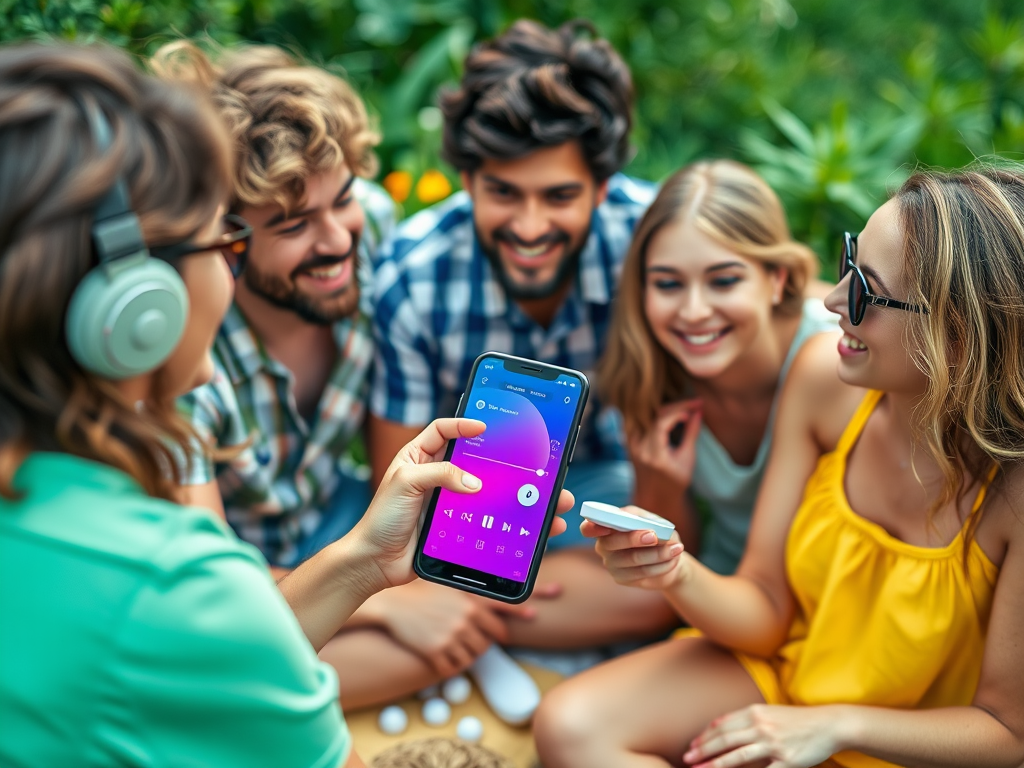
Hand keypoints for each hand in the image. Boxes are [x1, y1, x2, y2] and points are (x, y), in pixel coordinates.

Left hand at [349, 417, 573, 590]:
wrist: (375, 563)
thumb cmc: (381, 518)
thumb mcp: (405, 484)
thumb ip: (440, 474)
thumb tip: (475, 482)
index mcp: (419, 457)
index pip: (443, 430)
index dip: (463, 424)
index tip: (486, 426)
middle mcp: (436, 475)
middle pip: (476, 460)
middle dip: (506, 461)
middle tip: (531, 459)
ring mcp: (448, 501)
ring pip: (488, 491)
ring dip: (516, 494)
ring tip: (546, 499)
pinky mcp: (456, 525)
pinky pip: (485, 517)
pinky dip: (507, 519)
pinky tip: (527, 525)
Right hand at [369, 580, 536, 676]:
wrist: (390, 604)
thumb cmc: (419, 589)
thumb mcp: (448, 580)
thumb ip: (471, 584)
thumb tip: (493, 579)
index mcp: (470, 600)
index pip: (503, 611)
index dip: (519, 614)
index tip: (533, 616)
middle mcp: (465, 618)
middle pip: (491, 639)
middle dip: (488, 640)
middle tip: (480, 639)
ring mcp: (451, 637)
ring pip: (474, 656)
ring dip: (469, 654)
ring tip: (459, 647)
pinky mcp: (436, 652)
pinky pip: (453, 668)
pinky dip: (451, 666)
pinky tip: (444, 659)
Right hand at [582, 505, 688, 590]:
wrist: (671, 556)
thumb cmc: (658, 532)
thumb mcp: (653, 520)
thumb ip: (644, 519)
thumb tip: (642, 526)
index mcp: (606, 526)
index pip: (588, 527)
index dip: (590, 527)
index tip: (603, 526)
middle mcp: (603, 545)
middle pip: (612, 543)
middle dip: (634, 538)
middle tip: (653, 536)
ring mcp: (610, 564)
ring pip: (632, 559)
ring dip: (657, 553)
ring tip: (677, 548)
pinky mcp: (621, 579)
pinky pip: (642, 573)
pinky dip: (661, 565)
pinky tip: (673, 559)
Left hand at [628, 400, 702, 488]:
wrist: (654, 496)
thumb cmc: (675, 480)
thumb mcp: (687, 459)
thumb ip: (691, 434)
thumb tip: (699, 412)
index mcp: (654, 456)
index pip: (660, 424)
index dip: (677, 413)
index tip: (693, 410)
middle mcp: (639, 448)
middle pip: (654, 416)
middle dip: (675, 407)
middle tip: (695, 403)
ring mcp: (631, 444)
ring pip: (646, 414)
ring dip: (665, 407)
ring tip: (684, 407)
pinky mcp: (629, 440)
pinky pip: (640, 418)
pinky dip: (654, 411)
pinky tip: (670, 410)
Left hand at [684, 704, 841, 767]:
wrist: (828, 724)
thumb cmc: (796, 720)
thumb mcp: (768, 712)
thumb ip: (744, 718)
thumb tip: (717, 725)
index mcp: (755, 712)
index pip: (722, 725)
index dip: (705, 736)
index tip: (692, 746)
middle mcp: (761, 726)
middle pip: (724, 739)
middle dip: (703, 750)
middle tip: (687, 759)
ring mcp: (773, 744)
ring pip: (738, 756)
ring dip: (716, 764)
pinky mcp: (786, 761)